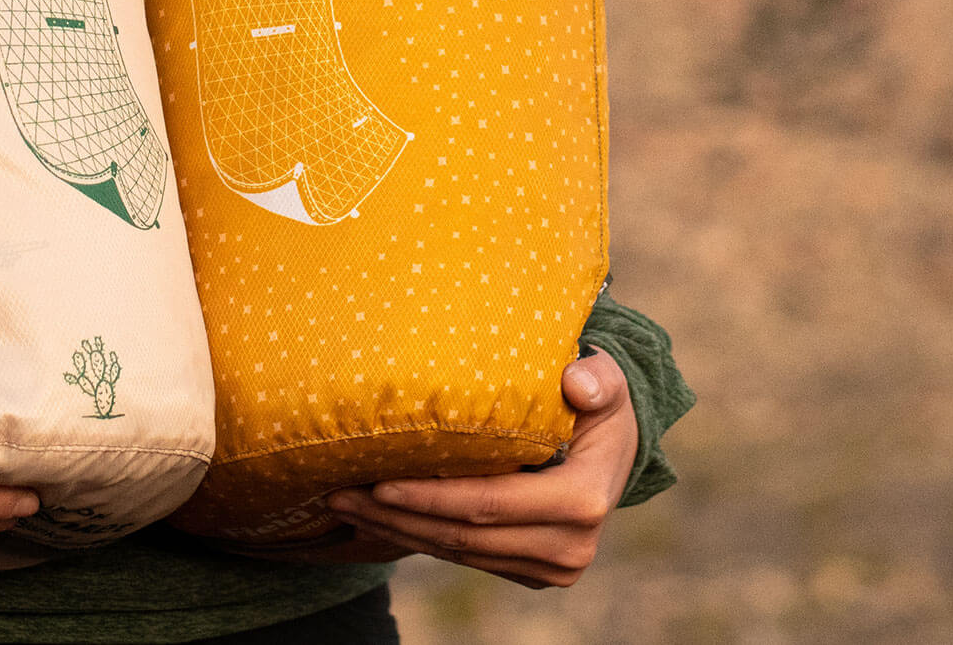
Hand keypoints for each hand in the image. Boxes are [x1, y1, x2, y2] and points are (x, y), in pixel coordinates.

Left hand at [321, 347, 639, 587]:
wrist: (615, 447)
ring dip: (396, 532)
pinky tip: (375, 518)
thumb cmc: (596, 402)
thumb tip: (576, 381)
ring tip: (342, 504)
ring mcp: (551, 567)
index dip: (429, 496)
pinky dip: (418, 537)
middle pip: (463, 535)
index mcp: (582, 501)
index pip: (489, 503)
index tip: (377, 483)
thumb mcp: (605, 381)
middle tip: (337, 492)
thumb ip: (596, 379)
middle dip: (395, 518)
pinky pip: (465, 557)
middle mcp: (569, 546)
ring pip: (457, 552)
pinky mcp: (532, 572)